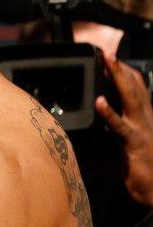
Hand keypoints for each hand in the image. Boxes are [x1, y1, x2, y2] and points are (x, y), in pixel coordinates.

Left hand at [96, 52, 152, 206]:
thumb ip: (103, 148)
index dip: (127, 74)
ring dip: (120, 80)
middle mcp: (145, 122)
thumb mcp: (123, 156)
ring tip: (109, 63)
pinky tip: (100, 102)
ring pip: (131, 100)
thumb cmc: (143, 175)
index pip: (137, 91)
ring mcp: (142, 131)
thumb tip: (80, 147)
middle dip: (122, 69)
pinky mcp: (135, 145)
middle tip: (109, 52)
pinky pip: (121, 127)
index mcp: (144, 122)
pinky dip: (110, 113)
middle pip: (134, 89)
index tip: (113, 58)